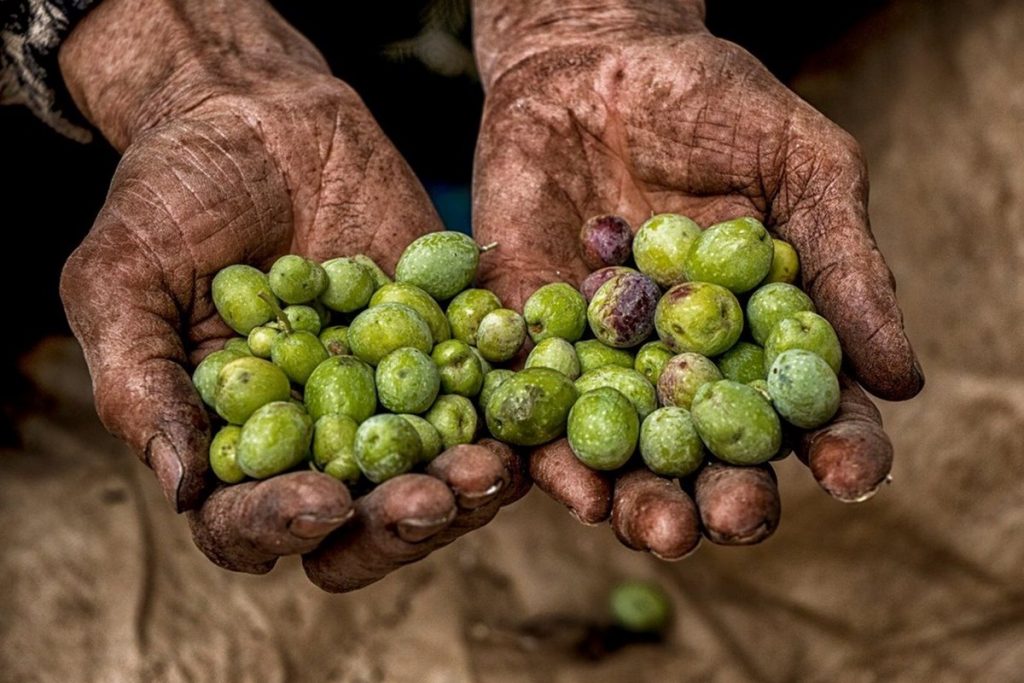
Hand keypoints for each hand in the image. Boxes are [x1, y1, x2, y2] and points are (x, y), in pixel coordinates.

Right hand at [58, 0, 525, 590]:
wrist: (256, 113)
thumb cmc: (169, 197)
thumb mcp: (121, 280)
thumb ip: (139, 383)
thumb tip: (184, 492)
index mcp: (231, 443)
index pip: (247, 520)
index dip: (282, 526)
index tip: (324, 502)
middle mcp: (315, 435)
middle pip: (358, 519)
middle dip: (398, 522)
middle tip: (433, 500)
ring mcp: (387, 395)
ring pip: (435, 472)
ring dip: (467, 484)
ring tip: (492, 468)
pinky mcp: (447, 345)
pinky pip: (487, 393)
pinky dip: (511, 409)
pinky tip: (528, 404)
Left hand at [472, 1, 922, 555]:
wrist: (589, 58)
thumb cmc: (712, 100)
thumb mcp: (799, 163)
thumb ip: (842, 265)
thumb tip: (901, 380)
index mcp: (757, 331)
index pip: (802, 405)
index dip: (832, 444)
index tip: (851, 474)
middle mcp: (681, 360)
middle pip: (708, 453)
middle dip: (725, 495)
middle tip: (733, 521)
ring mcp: (600, 357)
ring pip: (623, 452)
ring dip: (641, 501)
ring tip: (658, 531)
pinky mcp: (526, 340)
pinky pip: (535, 410)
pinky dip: (549, 453)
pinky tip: (571, 487)